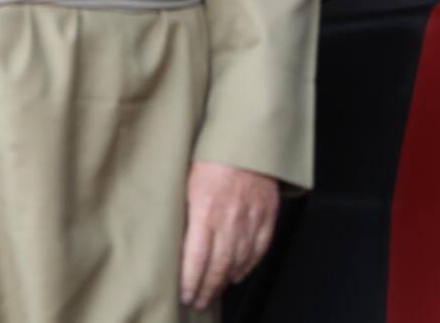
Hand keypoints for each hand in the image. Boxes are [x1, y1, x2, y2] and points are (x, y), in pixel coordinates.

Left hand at [180, 162, 277, 310]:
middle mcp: (230, 218)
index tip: (185, 294)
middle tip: (198, 301)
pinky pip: (259, 249)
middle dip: (206, 289)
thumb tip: (172, 238)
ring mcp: (251, 219)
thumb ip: (183, 210)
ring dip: (225, 282)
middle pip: (218, 266)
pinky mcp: (267, 216)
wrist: (246, 138)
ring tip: (214, 293)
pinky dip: (248, 266)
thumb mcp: (186, 179)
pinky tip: (237, 274)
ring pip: (239, 261)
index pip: (196, 257)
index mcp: (206, 209)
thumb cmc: (211, 154)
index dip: (191, 281)